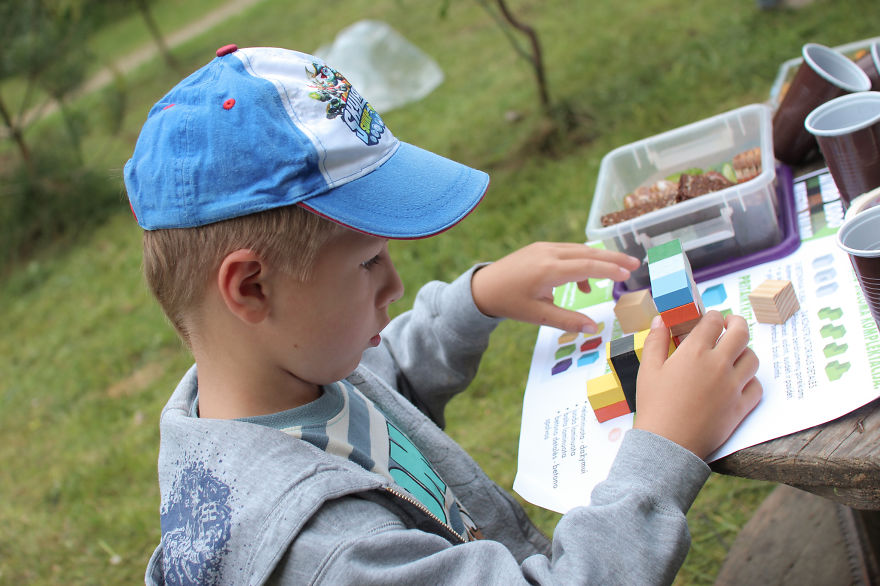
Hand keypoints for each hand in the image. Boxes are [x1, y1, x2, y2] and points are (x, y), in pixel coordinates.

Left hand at [470, 242, 640, 332]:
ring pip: (579, 249)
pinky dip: (581, 261)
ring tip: (617, 273)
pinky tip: (582, 282)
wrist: (483, 287)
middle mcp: (548, 253)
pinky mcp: (540, 248)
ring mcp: (544, 248)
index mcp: (548, 270)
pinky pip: (568, 251)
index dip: (609, 268)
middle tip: (635, 263)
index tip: (628, 273)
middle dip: (613, 257)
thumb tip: (593, 328)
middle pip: (588, 252)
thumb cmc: (510, 303)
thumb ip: (567, 320)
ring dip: (599, 259)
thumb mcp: (538, 316)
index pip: (586, 265)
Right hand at [633, 311, 761, 459]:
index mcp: (694, 352)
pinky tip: (740, 381)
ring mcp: (733, 386)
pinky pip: (756, 387)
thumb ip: (655, 341)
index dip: (713, 316)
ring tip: (735, 353)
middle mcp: (718, 365)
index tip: (710, 319)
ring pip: (752, 359)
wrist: (668, 443)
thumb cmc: (654, 406)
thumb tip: (661, 320)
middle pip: (741, 333)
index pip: (713, 322)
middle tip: (732, 323)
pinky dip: (751, 380)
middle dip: (737, 323)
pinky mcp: (740, 407)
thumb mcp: (648, 370)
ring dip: (745, 351)